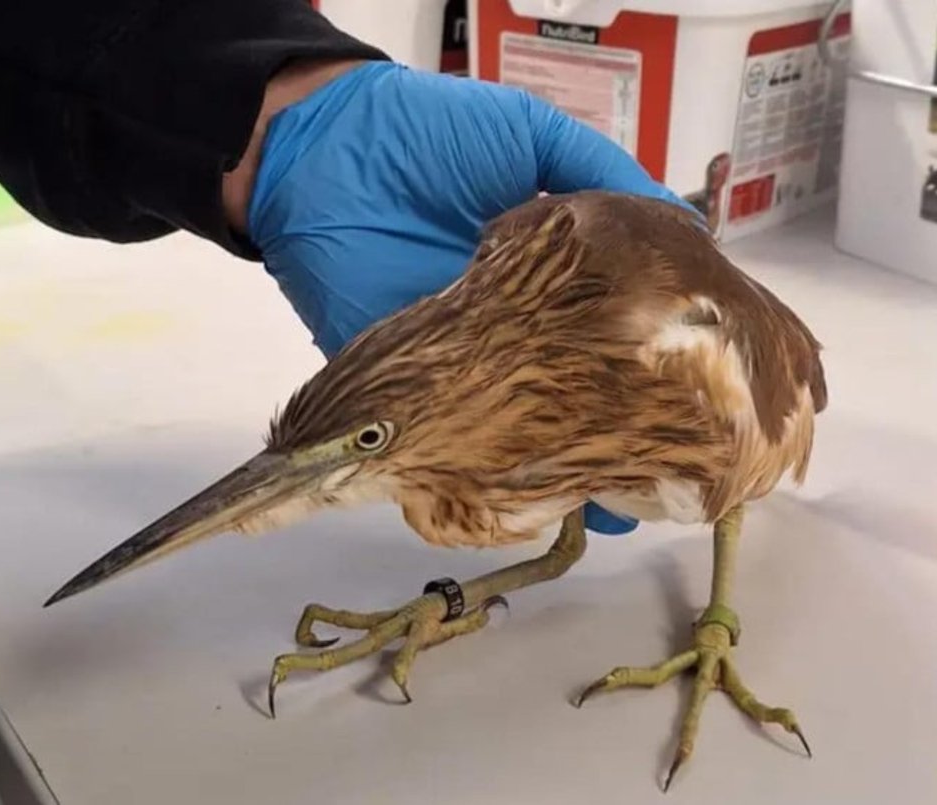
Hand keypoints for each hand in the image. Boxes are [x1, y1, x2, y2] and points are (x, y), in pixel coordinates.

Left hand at [247, 62, 694, 534]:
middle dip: (623, 418)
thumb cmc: (431, 137)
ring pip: (527, 423)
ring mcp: (468, 361)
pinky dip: (497, 463)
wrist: (325, 157)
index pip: (613, 322)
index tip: (708, 381)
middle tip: (676, 451)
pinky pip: (462, 437)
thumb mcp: (534, 138)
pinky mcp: (416, 387)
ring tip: (629, 487)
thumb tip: (689, 230)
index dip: (655, 350)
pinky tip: (549, 485)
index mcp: (546, 271)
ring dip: (570, 453)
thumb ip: (604, 178)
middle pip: (579, 382)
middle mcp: (515, 324)